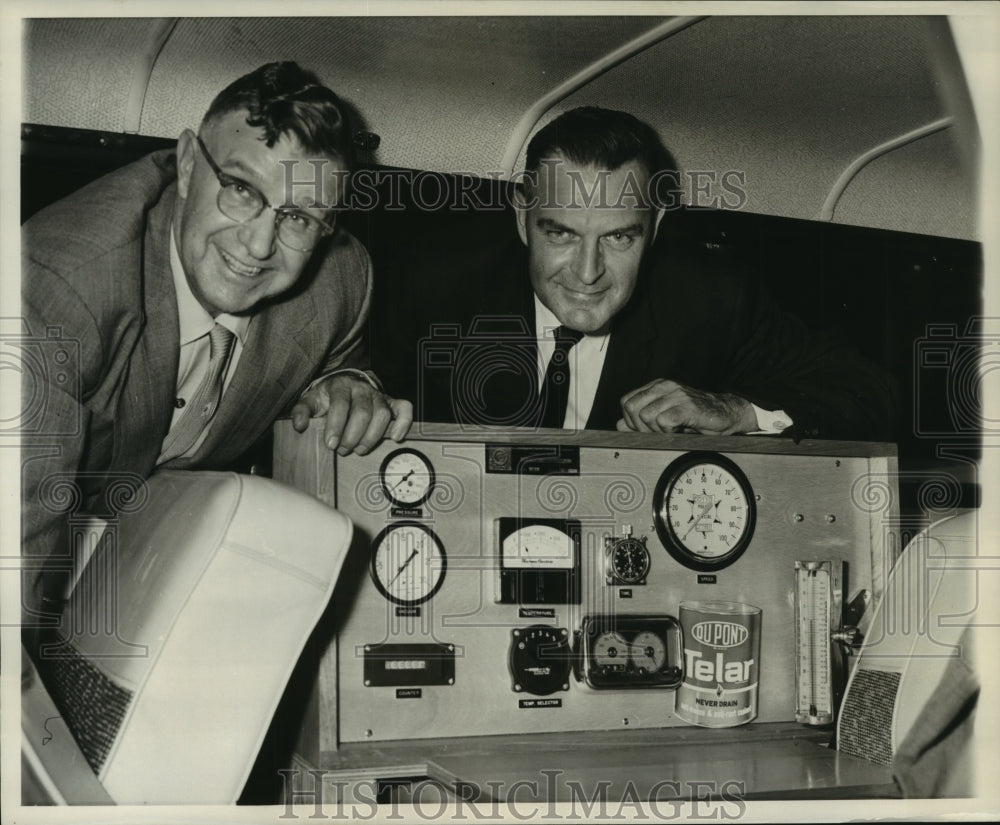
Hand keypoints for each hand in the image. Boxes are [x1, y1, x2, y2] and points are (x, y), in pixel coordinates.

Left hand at [291, 373, 412, 454]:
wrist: (346, 384)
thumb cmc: (327, 397)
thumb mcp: (311, 400)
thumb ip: (302, 411)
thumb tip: (299, 425)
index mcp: (340, 386)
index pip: (341, 405)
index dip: (336, 426)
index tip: (331, 444)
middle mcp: (362, 388)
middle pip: (363, 412)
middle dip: (353, 436)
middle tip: (343, 450)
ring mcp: (379, 395)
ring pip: (382, 414)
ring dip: (372, 436)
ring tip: (360, 449)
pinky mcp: (392, 402)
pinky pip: (405, 409)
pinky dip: (403, 423)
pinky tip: (395, 438)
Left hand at [616, 379, 757, 434]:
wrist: (726, 414)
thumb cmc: (696, 416)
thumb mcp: (664, 416)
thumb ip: (641, 420)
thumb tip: (619, 424)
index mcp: (657, 386)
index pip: (626, 401)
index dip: (630, 420)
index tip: (645, 430)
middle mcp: (665, 386)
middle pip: (631, 407)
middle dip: (638, 426)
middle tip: (656, 433)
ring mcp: (676, 395)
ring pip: (645, 416)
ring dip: (654, 431)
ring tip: (669, 432)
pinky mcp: (687, 406)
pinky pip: (663, 421)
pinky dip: (667, 432)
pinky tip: (677, 431)